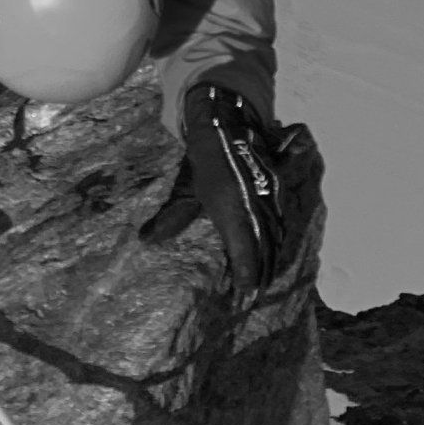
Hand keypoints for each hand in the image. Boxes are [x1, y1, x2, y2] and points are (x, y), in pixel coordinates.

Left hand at [183, 83, 287, 304]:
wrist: (226, 128)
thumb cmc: (203, 162)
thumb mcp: (186, 191)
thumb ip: (170, 219)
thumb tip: (143, 239)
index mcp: (233, 212)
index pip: (246, 254)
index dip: (246, 277)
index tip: (243, 297)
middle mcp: (256, 209)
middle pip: (265, 250)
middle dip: (261, 275)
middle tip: (254, 296)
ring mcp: (269, 201)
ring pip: (276, 239)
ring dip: (270, 261)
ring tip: (263, 281)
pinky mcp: (276, 194)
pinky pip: (280, 225)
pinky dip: (276, 243)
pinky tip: (271, 253)